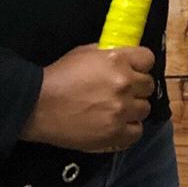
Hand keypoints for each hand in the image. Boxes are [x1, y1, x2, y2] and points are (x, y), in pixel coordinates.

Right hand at [21, 44, 154, 152]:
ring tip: (116, 110)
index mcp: (118, 61)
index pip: (148, 59)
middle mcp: (124, 84)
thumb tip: (124, 56)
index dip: (140, 64)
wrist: (38, 106)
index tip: (132, 69)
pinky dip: (128, 129)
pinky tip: (116, 125)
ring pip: (144, 109)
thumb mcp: (84, 52)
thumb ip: (109, 54)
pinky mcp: (115, 133)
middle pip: (148, 86)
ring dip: (132, 109)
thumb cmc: (59, 76)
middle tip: (121, 92)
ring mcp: (121, 111)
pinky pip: (137, 131)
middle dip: (136, 87)